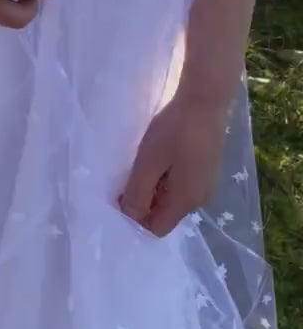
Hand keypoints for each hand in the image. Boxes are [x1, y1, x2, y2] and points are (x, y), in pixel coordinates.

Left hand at [119, 90, 229, 237]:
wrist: (206, 100)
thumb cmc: (175, 130)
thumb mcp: (148, 162)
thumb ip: (137, 193)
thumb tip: (129, 218)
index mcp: (186, 201)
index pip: (157, 229)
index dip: (135, 218)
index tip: (121, 195)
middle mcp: (201, 199)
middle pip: (165, 214)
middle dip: (144, 202)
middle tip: (130, 175)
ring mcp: (207, 184)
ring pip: (172, 198)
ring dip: (155, 187)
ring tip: (145, 162)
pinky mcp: (207, 170)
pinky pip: (182, 185)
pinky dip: (167, 177)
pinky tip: (161, 156)